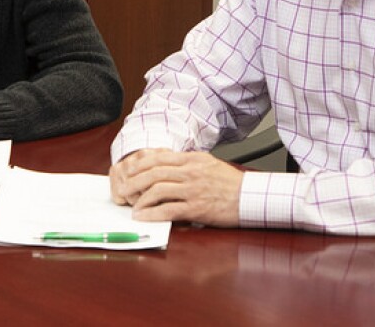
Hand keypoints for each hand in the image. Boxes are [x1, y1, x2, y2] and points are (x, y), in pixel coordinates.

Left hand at [109, 149, 243, 226]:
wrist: (250, 197)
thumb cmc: (230, 183)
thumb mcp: (209, 163)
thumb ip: (188, 162)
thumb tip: (168, 162)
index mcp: (192, 159)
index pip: (159, 157)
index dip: (140, 164)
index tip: (129, 170)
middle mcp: (191, 172)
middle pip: (154, 173)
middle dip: (134, 181)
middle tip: (123, 188)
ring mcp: (193, 190)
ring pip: (158, 190)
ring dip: (140, 199)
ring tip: (132, 205)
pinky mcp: (196, 208)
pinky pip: (168, 210)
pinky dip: (152, 214)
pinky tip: (143, 217)